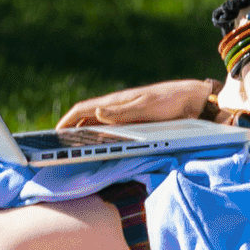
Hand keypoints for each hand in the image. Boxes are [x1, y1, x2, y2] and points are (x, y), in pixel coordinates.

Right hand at [57, 78, 213, 133]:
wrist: (195, 100)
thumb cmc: (171, 101)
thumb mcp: (147, 106)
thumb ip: (123, 111)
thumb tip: (96, 114)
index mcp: (116, 102)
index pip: (82, 110)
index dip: (67, 121)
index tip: (54, 132)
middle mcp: (117, 108)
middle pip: (86, 119)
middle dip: (71, 129)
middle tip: (60, 145)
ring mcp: (126, 115)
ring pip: (98, 125)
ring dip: (85, 135)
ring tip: (74, 148)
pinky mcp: (136, 122)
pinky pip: (112, 131)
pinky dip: (100, 138)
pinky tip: (100, 148)